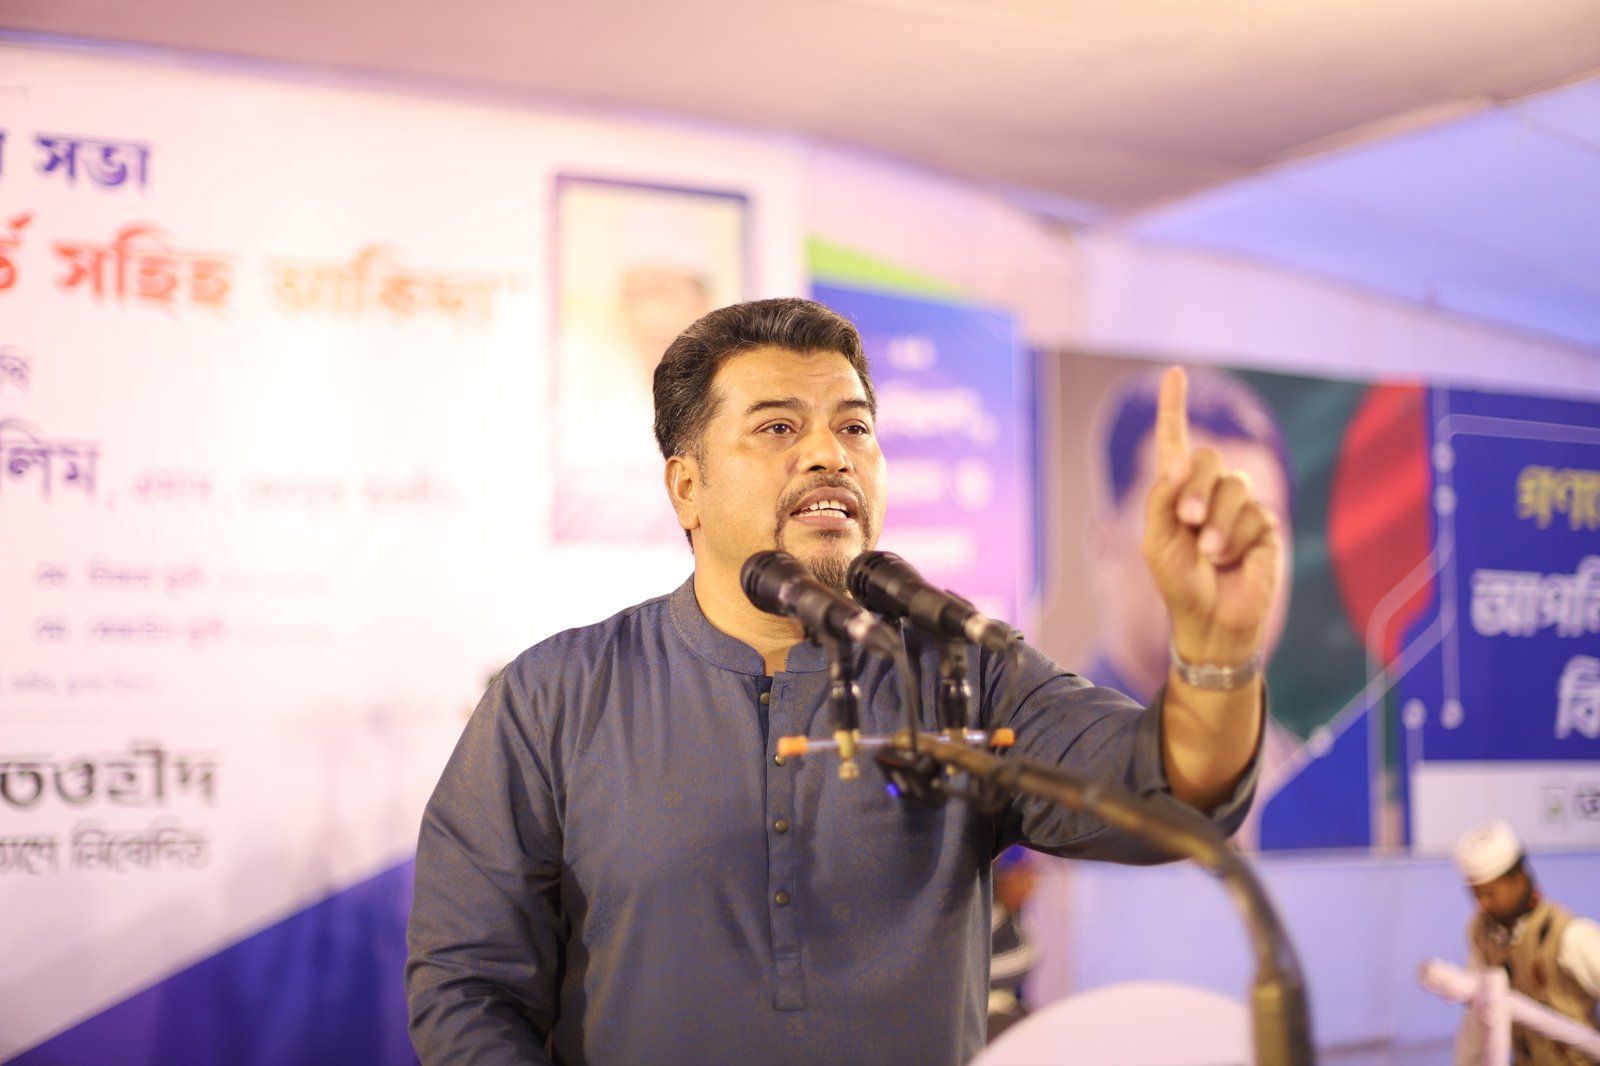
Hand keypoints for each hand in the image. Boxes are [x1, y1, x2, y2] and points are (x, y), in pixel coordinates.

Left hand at [1142, 366, 1281, 667]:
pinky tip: (1231, 559)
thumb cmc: (1179, 583)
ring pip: (1233, 486)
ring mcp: (1239, 507)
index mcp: (1176, 491)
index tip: (1175, 374)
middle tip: (1187, 521)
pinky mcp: (1264, 525)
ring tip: (1209, 551)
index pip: (1175, 441)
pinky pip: (1253, 515)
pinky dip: (1236, 539)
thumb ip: (1161, 497)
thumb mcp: (1156, 540)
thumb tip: (1179, 461)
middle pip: (1207, 458)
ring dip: (1216, 520)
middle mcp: (1208, 492)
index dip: (1174, 408)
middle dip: (1194, 487)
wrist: (1211, 620)